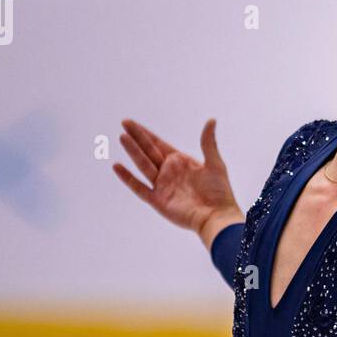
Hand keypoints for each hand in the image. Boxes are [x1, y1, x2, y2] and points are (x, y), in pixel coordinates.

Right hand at [113, 118, 241, 234]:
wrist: (217, 217)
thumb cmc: (220, 192)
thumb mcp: (215, 163)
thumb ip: (208, 142)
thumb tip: (211, 119)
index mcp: (180, 162)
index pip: (158, 144)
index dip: (145, 133)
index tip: (130, 123)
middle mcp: (168, 172)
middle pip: (148, 151)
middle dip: (136, 137)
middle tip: (124, 123)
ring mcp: (162, 186)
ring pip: (143, 165)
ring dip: (133, 152)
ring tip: (122, 137)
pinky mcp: (157, 200)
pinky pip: (139, 187)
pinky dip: (128, 178)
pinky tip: (117, 166)